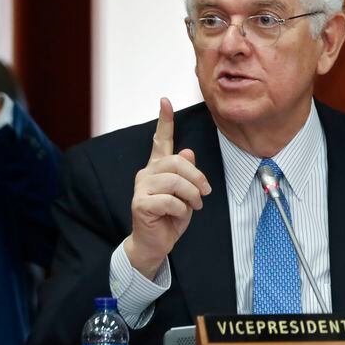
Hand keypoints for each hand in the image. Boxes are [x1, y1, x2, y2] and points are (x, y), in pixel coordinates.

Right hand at [123, 98, 211, 278]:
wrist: (156, 243)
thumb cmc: (171, 216)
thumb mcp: (186, 193)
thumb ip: (187, 174)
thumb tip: (188, 152)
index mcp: (158, 168)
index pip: (161, 140)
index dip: (164, 121)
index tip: (165, 101)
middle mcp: (147, 173)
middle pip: (178, 162)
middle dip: (197, 178)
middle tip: (204, 193)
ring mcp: (141, 187)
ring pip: (176, 181)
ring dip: (191, 196)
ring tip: (193, 206)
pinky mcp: (140, 203)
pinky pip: (170, 200)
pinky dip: (182, 209)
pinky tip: (178, 215)